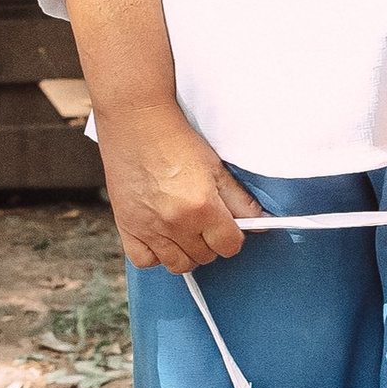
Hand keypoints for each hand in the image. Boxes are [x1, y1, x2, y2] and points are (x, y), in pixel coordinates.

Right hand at [92, 98, 264, 271]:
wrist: (136, 122)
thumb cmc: (174, 140)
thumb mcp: (216, 167)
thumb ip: (240, 200)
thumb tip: (259, 223)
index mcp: (202, 207)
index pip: (230, 246)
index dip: (233, 237)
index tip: (229, 228)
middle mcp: (176, 222)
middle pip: (205, 257)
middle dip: (210, 242)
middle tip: (206, 222)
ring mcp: (149, 228)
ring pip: (178, 264)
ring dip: (187, 252)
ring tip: (186, 230)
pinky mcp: (127, 227)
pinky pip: (145, 261)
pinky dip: (156, 254)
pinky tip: (162, 236)